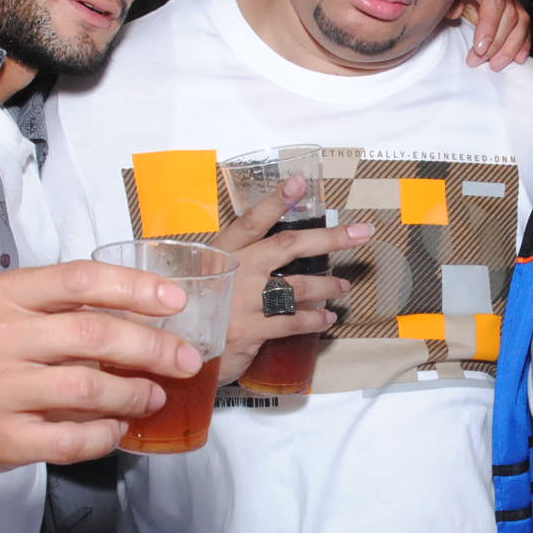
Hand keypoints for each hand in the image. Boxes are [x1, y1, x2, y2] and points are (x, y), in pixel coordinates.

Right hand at [0, 261, 199, 472]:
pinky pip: (71, 440)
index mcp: (5, 296)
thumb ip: (69, 307)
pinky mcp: (0, 438)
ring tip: (153, 395)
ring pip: (87, 390)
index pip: (80, 280)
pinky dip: (106, 435)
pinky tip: (117, 427)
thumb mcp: (13, 310)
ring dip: (134, 394)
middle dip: (152, 348)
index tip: (174, 301)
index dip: (135, 287)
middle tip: (184, 358)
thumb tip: (151, 313)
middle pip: (92, 336)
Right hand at [211, 174, 372, 384]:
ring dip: (328, 284)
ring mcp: (241, 301)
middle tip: (361, 232)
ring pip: (298, 286)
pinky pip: (293, 322)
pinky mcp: (249, 330)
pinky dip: (315, 319)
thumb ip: (234, 265)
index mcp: (221, 253)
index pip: (252, 221)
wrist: (172, 350)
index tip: (298, 182)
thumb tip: (275, 255)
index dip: (275, 201)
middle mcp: (234, 271)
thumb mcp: (207, 278)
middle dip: (330, 237)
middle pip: (288, 246)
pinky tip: (327, 318)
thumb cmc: (193, 310)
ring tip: (343, 286)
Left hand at [452, 0, 531, 68]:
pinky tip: (517, 57)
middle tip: (480, 60)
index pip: (495, 1)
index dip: (489, 27)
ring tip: (495, 63)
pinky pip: (525, 25)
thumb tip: (455, 12)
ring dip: (510, 48)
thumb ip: (448, 1)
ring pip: (521, 22)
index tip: (480, 48)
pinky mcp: (515, 6)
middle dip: (496, 44)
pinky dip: (522, 43)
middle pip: (510, 15)